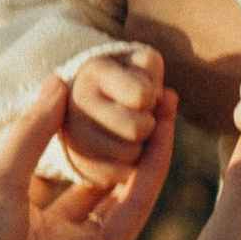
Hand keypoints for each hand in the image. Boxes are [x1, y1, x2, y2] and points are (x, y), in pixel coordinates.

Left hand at [0, 79, 175, 239]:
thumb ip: (32, 133)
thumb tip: (58, 82)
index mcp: (17, 204)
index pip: (59, 157)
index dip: (83, 123)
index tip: (106, 87)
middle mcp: (52, 225)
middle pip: (97, 172)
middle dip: (122, 133)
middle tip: (147, 91)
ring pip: (122, 188)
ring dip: (145, 147)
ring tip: (166, 103)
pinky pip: (133, 210)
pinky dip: (151, 173)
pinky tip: (164, 136)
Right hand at [63, 42, 169, 178]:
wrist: (90, 102)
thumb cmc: (126, 80)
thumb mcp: (142, 65)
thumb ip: (156, 73)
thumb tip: (168, 98)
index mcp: (93, 71)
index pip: (143, 95)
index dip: (151, 97)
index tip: (142, 93)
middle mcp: (76, 103)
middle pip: (138, 129)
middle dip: (148, 124)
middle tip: (137, 116)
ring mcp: (72, 135)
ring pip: (131, 154)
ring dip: (139, 146)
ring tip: (125, 132)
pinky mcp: (76, 163)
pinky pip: (120, 174)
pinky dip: (128, 165)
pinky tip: (118, 149)